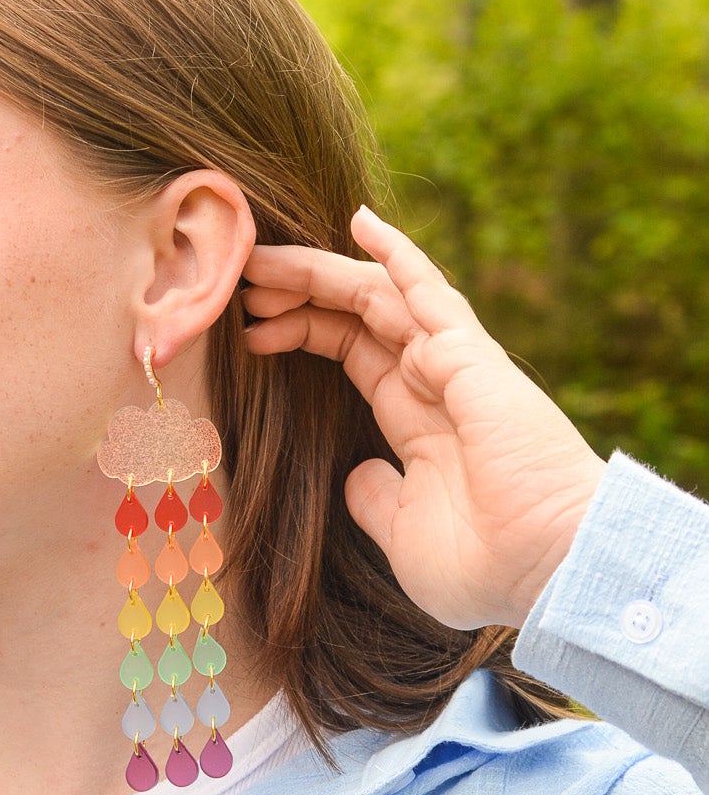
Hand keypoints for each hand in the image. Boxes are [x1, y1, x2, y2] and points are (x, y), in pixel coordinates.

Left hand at [242, 207, 605, 629]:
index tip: (249, 330)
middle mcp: (437, 382)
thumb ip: (376, 499)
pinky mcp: (470, 358)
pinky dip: (397, 254)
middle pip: (355, 314)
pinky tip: (360, 221)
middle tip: (242, 275)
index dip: (301, 331)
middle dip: (298, 291)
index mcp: (420, 422)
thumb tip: (356, 474)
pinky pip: (428, 292)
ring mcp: (455, 364)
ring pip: (377, 295)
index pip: (352, 351)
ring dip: (318, 272)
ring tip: (263, 256)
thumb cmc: (488, 568)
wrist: (551, 573)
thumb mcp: (404, 534)